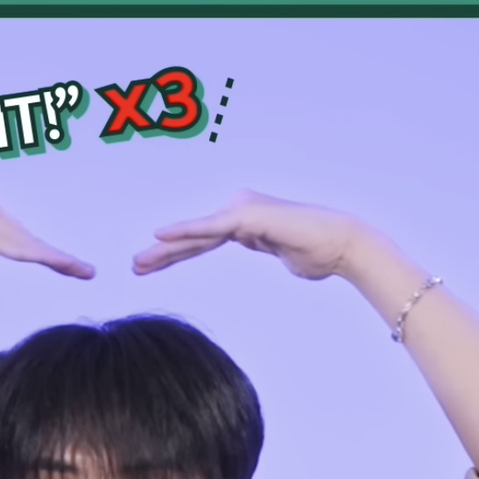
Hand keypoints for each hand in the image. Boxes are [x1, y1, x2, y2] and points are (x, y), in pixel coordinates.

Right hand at [0, 192, 93, 286]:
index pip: (20, 233)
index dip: (44, 252)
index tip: (68, 265)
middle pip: (29, 237)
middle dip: (57, 257)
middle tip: (87, 271)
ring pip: (29, 243)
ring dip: (59, 260)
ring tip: (86, 272)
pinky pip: (20, 249)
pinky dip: (44, 259)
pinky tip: (66, 266)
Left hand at [132, 190, 366, 279]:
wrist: (344, 246)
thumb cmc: (318, 253)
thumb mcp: (283, 254)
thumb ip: (266, 246)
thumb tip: (263, 245)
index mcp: (244, 220)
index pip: (201, 241)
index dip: (175, 254)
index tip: (149, 268)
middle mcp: (239, 210)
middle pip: (193, 237)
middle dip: (163, 254)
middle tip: (134, 266)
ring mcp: (243, 211)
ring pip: (196, 234)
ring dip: (166, 249)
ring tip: (138, 263)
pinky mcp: (248, 217)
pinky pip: (211, 228)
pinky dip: (186, 231)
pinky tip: (160, 235)